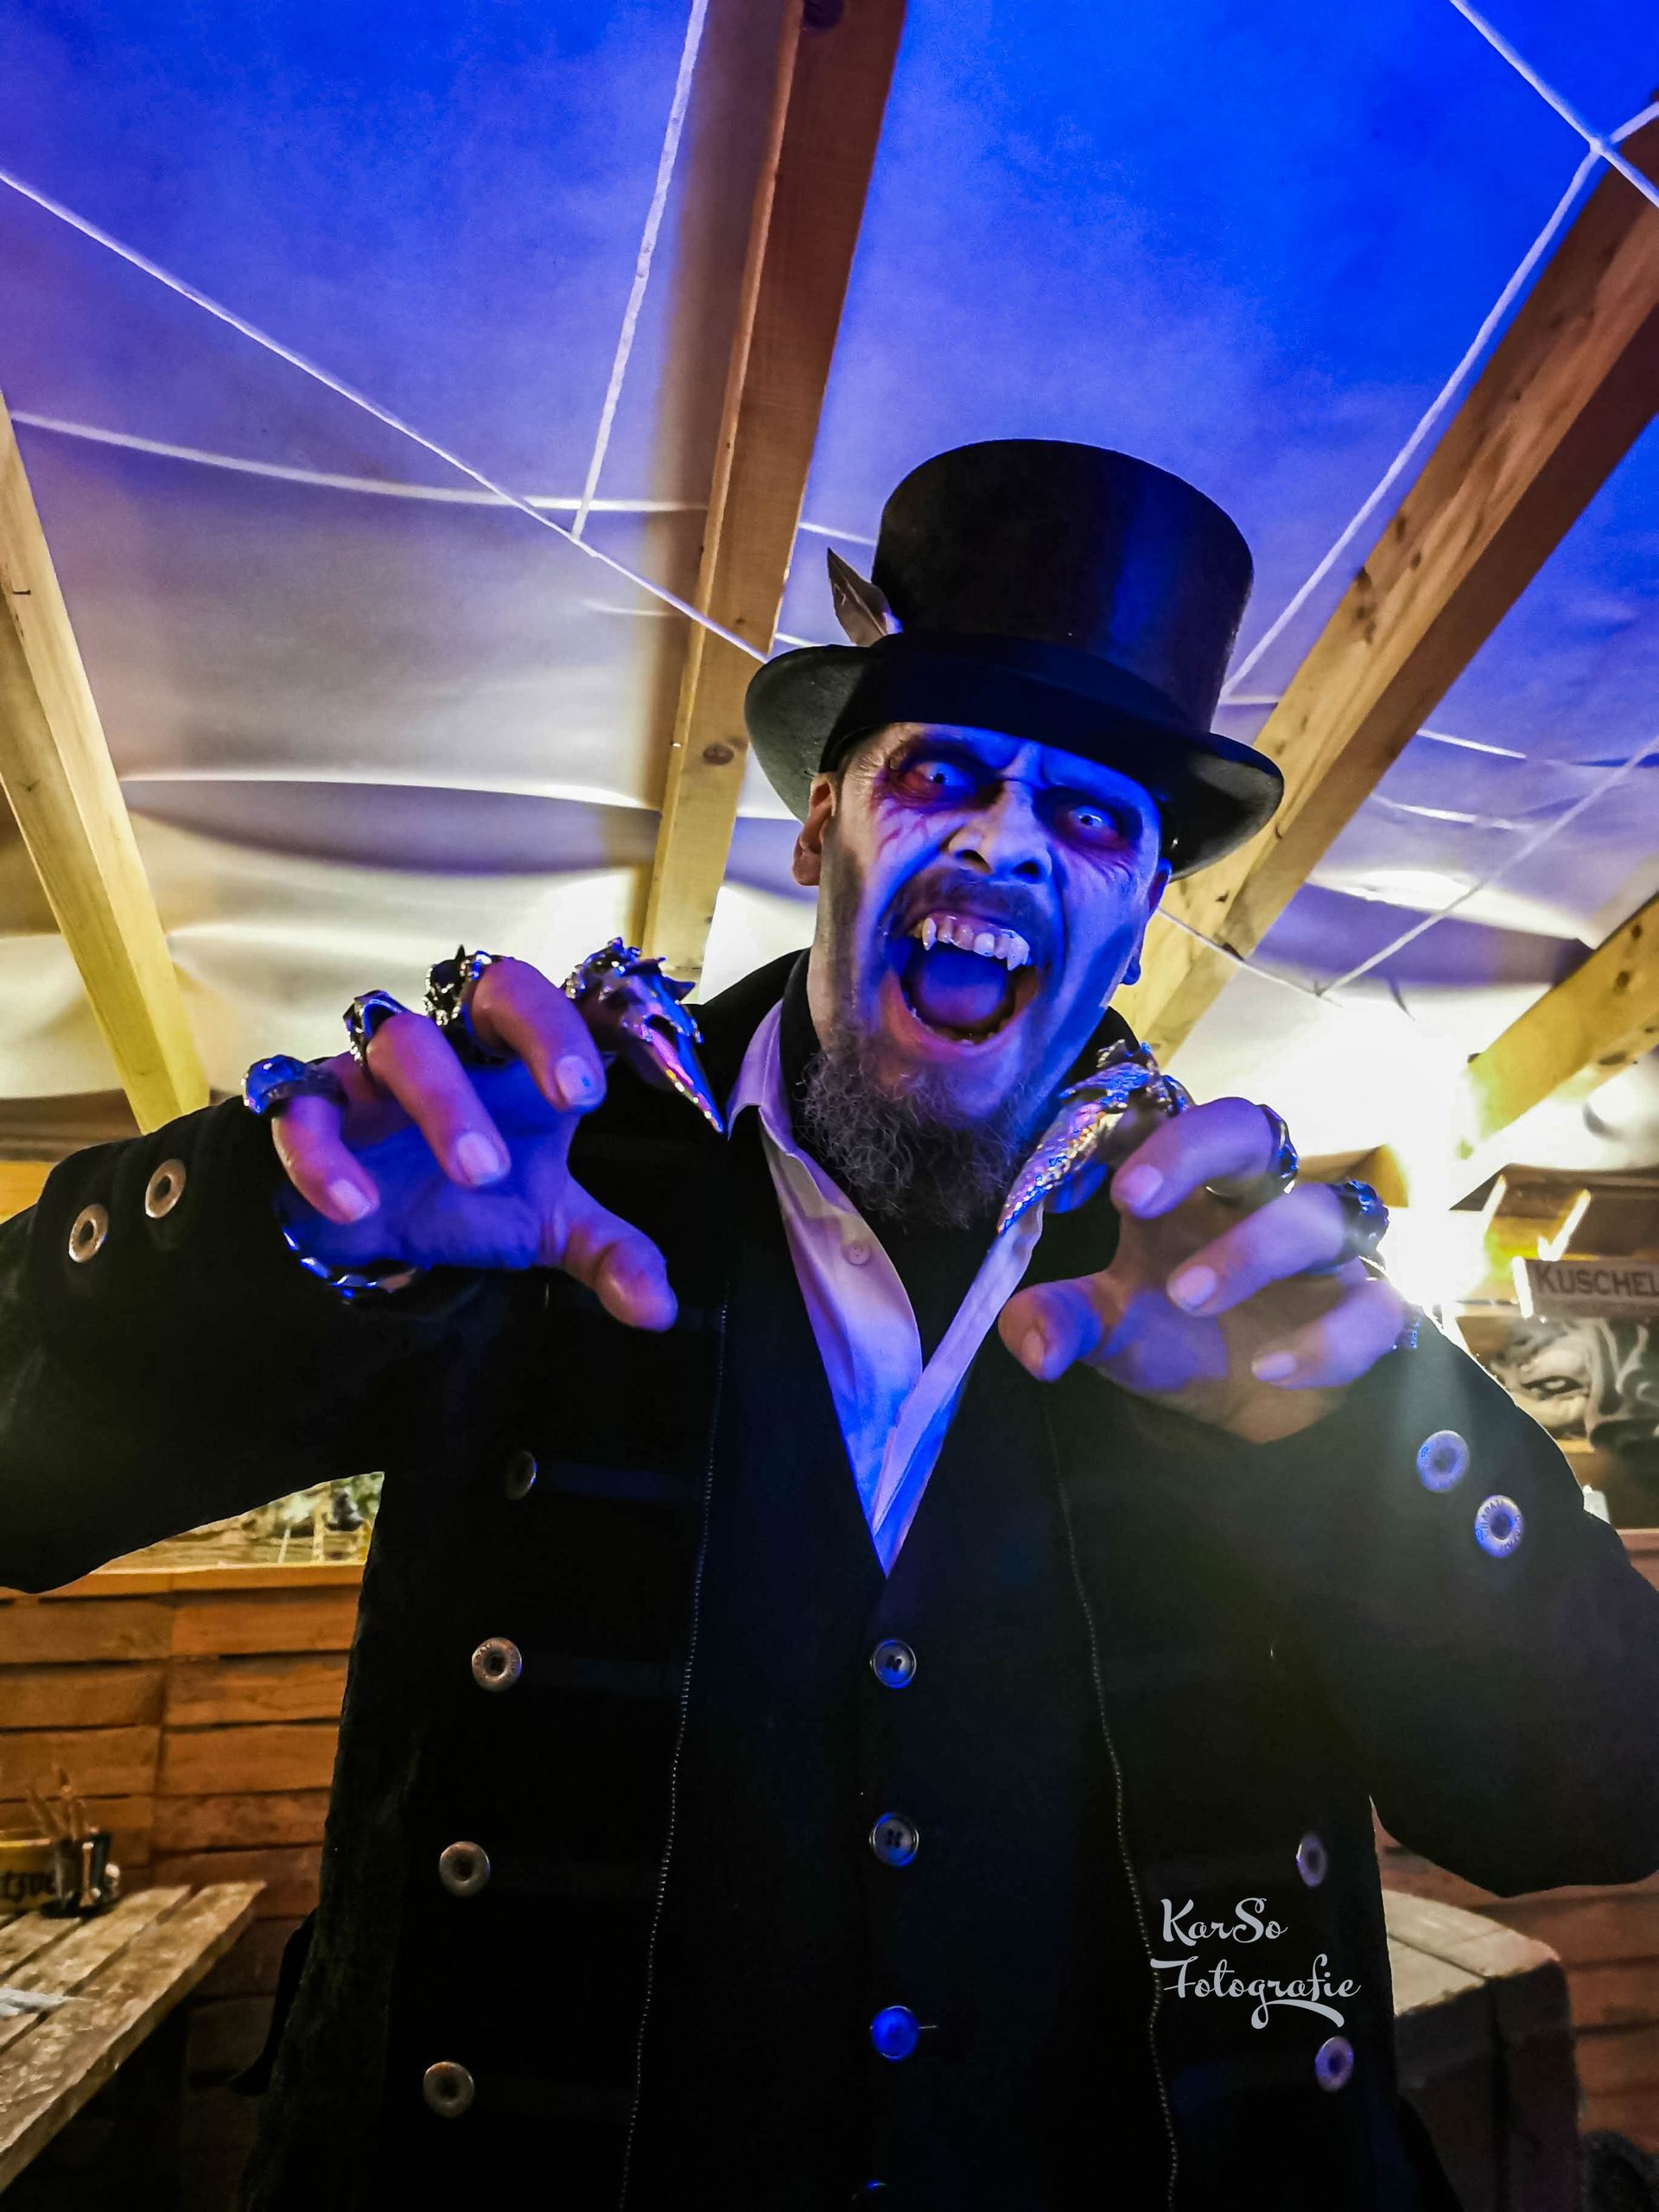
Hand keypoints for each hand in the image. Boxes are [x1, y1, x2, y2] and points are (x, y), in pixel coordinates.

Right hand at [268, 959, 674, 1330]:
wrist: (366, 1223)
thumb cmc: (466, 1196)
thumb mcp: (547, 1226)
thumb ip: (610, 1256)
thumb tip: (659, 1310)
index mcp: (522, 1062)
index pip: (570, 1009)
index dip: (598, 1029)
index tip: (616, 1087)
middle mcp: (458, 1048)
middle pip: (496, 987)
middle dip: (537, 1028)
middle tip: (570, 1098)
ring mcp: (380, 1072)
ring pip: (404, 1042)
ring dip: (445, 1100)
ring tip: (479, 1172)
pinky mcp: (309, 1110)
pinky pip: (303, 1111)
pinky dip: (325, 1154)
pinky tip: (359, 1205)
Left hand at [997, 1098, 1406, 1441]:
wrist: (1258, 1413)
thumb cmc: (1182, 1338)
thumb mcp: (1112, 1331)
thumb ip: (1064, 1321)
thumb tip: (1029, 1338)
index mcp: (1191, 1187)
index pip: (1171, 1116)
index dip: (1133, 1122)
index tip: (1085, 1157)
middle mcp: (1260, 1199)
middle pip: (1251, 1128)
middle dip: (1196, 1148)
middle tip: (1133, 1198)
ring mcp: (1324, 1253)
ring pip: (1320, 1210)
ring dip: (1254, 1248)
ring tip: (1186, 1298)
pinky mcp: (1370, 1311)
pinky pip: (1375, 1308)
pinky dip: (1327, 1339)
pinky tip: (1269, 1370)